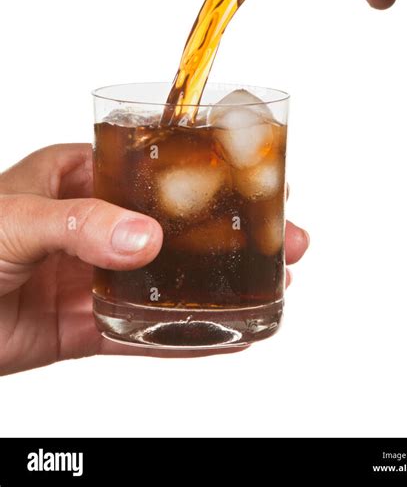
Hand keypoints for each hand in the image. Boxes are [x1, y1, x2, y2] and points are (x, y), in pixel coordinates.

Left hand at [0, 144, 308, 374]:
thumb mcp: (14, 216)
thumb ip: (78, 224)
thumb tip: (144, 240)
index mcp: (80, 176)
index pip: (158, 166)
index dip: (209, 170)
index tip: (254, 173)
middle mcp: (96, 223)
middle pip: (178, 223)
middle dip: (233, 229)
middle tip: (285, 233)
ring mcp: (96, 275)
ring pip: (170, 278)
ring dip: (221, 281)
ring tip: (275, 281)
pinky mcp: (88, 325)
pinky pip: (145, 331)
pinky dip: (186, 336)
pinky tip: (228, 335)